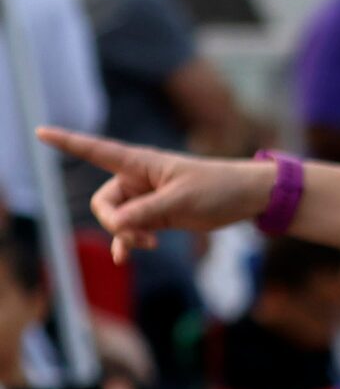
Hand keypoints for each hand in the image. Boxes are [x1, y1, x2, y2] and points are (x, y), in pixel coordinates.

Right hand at [38, 129, 272, 255]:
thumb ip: (146, 213)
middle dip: (115, 222)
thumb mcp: (182, 202)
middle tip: (144, 235)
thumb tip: (114, 225)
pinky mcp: (156, 214)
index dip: (67, 142)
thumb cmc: (219, 188)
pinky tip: (126, 257)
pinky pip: (129, 229)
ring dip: (126, 235)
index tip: (41, 131)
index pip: (96, 150)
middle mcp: (138, 178)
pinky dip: (128, 242)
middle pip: (104, 202)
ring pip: (116, 219)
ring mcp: (146, 197)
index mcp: (141, 163)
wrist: (248, 198)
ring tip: (150, 243)